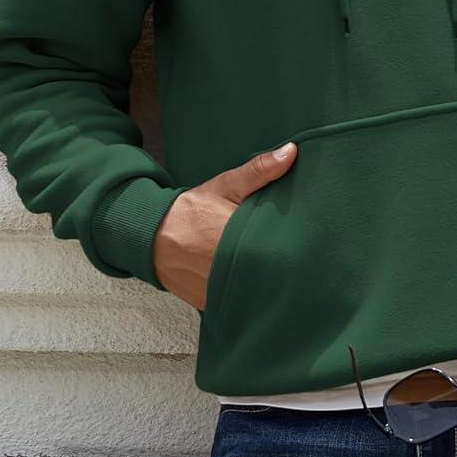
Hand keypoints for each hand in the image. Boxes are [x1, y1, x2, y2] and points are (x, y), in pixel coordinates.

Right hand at [151, 141, 297, 307]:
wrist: (150, 237)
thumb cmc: (191, 211)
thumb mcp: (225, 185)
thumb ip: (259, 170)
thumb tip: (291, 152)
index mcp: (235, 237)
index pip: (276, 245)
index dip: (294, 245)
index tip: (306, 240)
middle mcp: (227, 269)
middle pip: (270, 272)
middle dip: (283, 265)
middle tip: (300, 258)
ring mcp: (218, 290)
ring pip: (255, 291)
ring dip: (266, 283)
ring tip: (280, 273)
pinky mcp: (211, 304)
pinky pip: (237, 303)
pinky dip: (247, 296)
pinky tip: (257, 286)